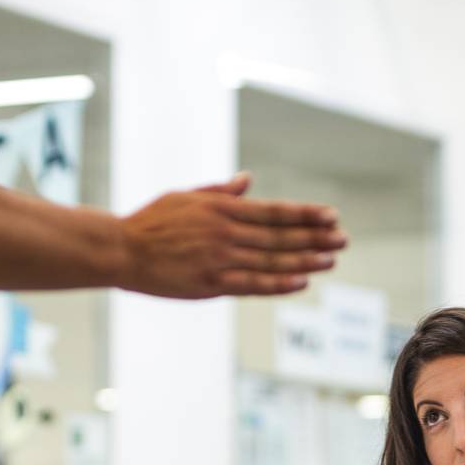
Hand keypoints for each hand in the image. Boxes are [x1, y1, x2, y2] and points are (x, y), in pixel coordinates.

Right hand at [120, 174, 346, 300]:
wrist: (120, 249)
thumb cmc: (151, 221)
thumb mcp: (186, 196)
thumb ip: (221, 191)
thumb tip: (248, 180)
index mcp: (221, 208)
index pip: (274, 211)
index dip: (306, 214)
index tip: (331, 216)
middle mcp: (225, 232)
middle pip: (280, 236)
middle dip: (316, 237)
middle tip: (343, 239)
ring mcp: (219, 259)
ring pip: (272, 261)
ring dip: (306, 260)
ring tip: (332, 260)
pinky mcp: (210, 283)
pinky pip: (252, 284)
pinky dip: (278, 284)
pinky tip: (301, 282)